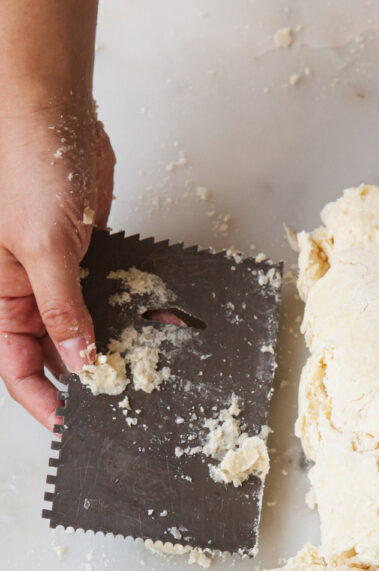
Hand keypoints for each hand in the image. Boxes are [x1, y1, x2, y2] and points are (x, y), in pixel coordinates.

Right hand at [0, 100, 114, 429]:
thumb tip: (79, 361)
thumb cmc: (26, 165)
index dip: (43, 400)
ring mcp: (56, 276)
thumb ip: (62, 309)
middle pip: (50, 354)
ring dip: (102, 350)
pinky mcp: (83, 259)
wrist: (55, 113)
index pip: (16, 366)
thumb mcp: (42, 247)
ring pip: (78, 330)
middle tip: (115, 402)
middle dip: (80, 379)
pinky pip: (100, 300)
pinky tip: (139, 334)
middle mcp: (23, 292)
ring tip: (132, 376)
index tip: (73, 427)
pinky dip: (117, 317)